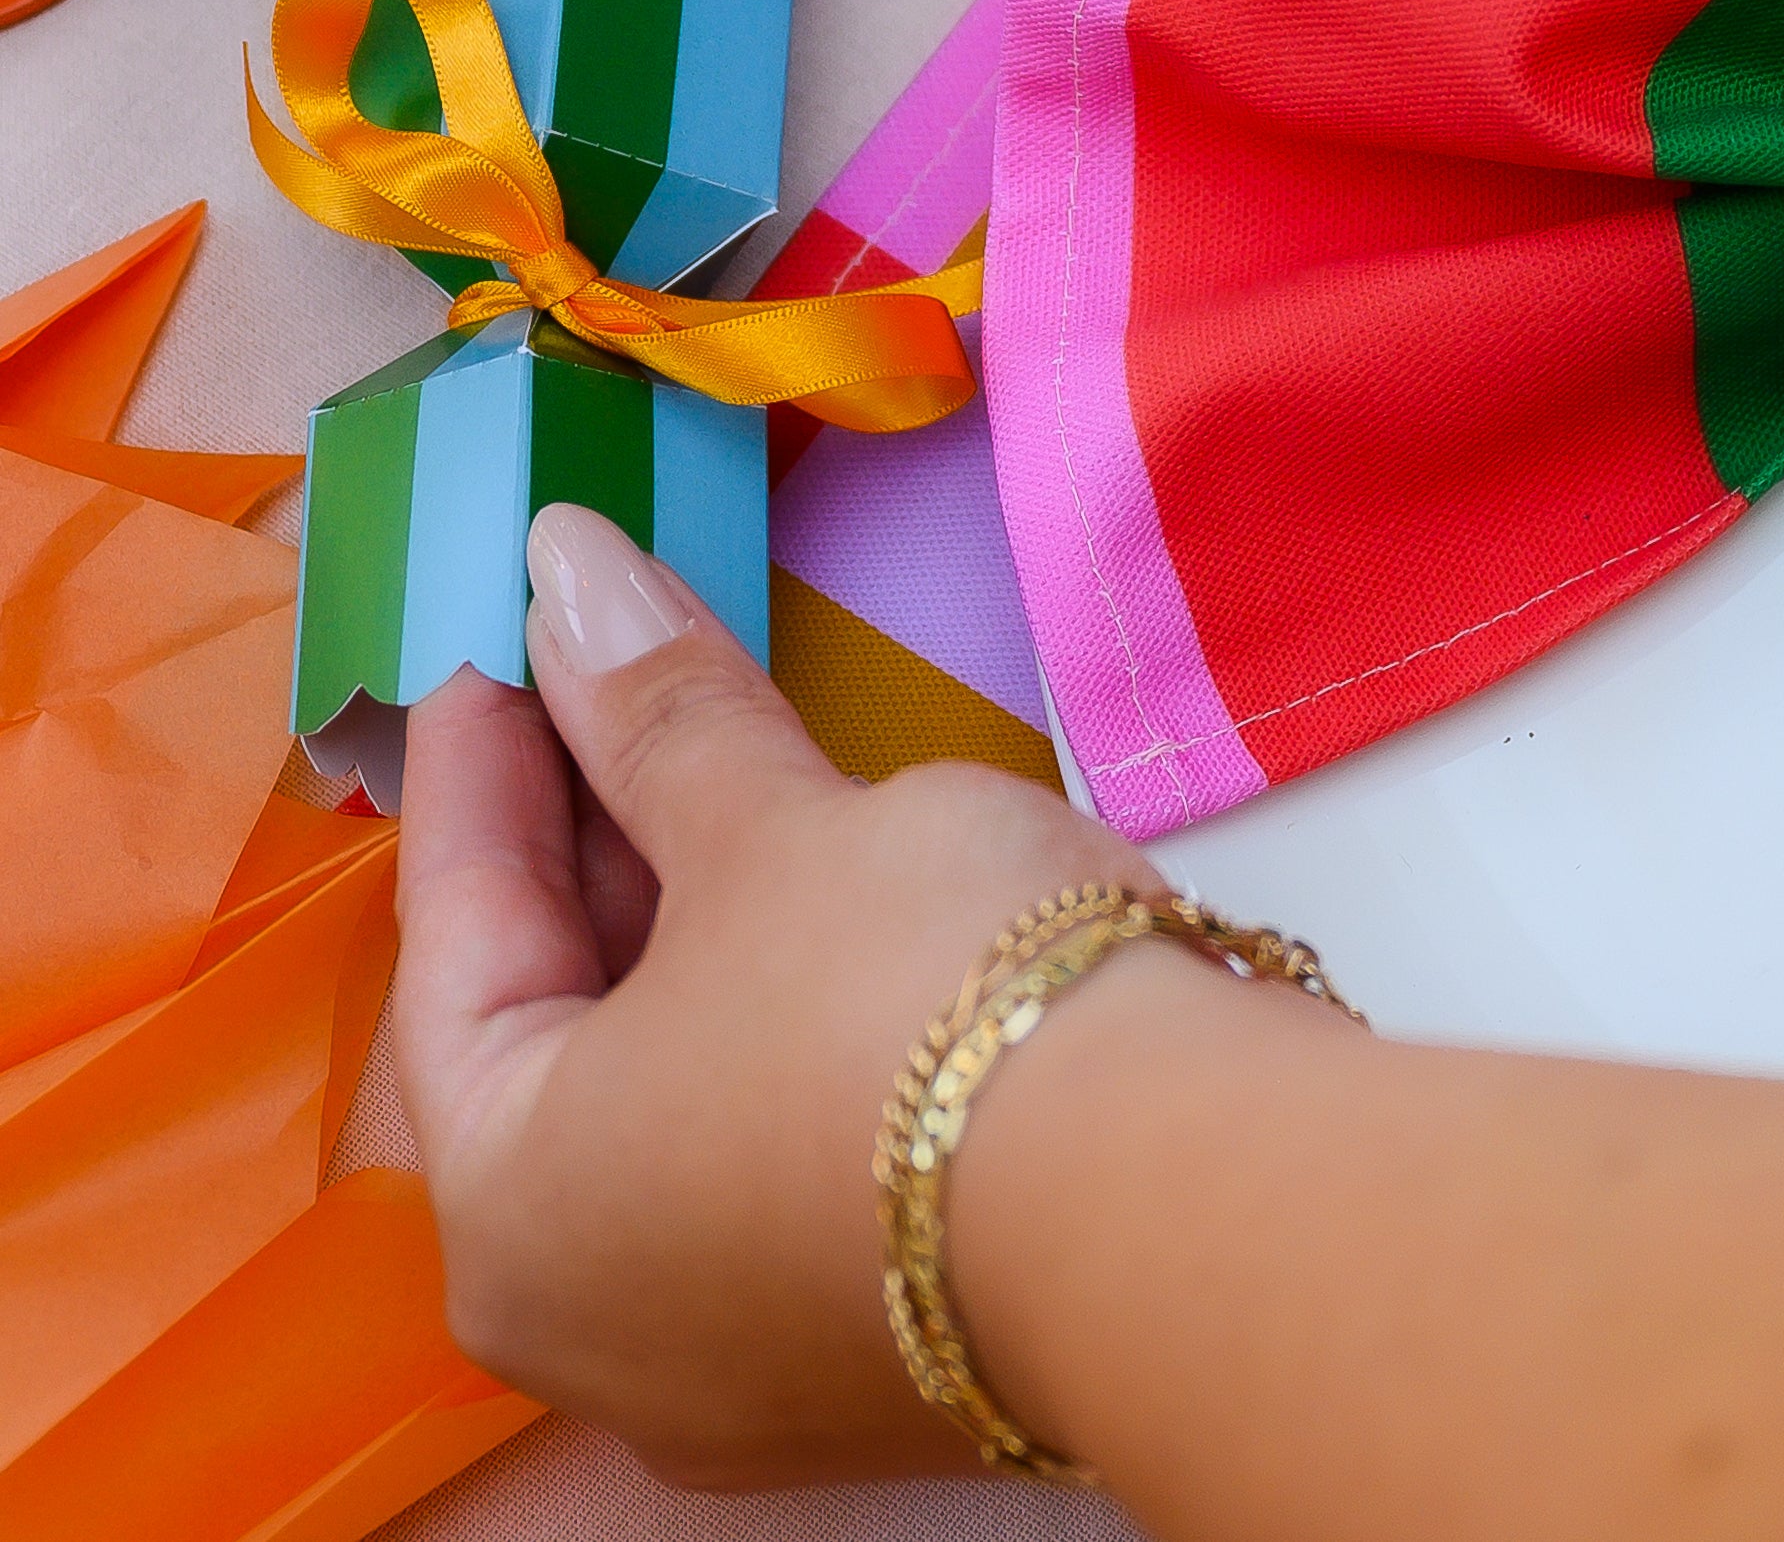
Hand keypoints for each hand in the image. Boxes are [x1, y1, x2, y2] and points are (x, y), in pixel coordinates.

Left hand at [396, 504, 1150, 1489]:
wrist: (1182, 1202)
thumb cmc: (919, 1007)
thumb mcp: (780, 829)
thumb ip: (661, 711)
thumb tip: (566, 568)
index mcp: (510, 1212)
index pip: (457, 952)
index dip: (485, 780)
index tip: (497, 658)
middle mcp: (592, 1319)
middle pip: (566, 1043)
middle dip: (601, 860)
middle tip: (615, 702)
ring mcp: (744, 1359)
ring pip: (686, 1109)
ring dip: (708, 944)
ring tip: (740, 792)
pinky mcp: (886, 1350)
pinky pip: (790, 1162)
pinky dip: (793, 1039)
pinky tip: (849, 930)